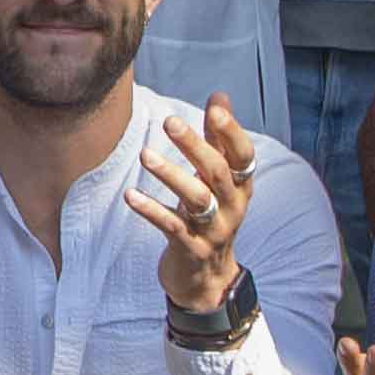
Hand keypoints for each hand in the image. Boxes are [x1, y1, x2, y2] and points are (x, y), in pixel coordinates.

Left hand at [124, 97, 257, 322]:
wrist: (207, 279)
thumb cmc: (210, 216)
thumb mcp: (218, 180)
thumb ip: (218, 139)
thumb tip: (220, 96)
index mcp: (241, 186)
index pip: (243, 155)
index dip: (232, 132)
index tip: (215, 108)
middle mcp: (233, 207)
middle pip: (218, 172)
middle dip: (194, 146)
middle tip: (169, 121)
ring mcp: (214, 230)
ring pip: (197, 199)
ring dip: (170, 175)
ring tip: (144, 155)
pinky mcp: (191, 249)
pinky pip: (172, 227)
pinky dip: (151, 210)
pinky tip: (130, 195)